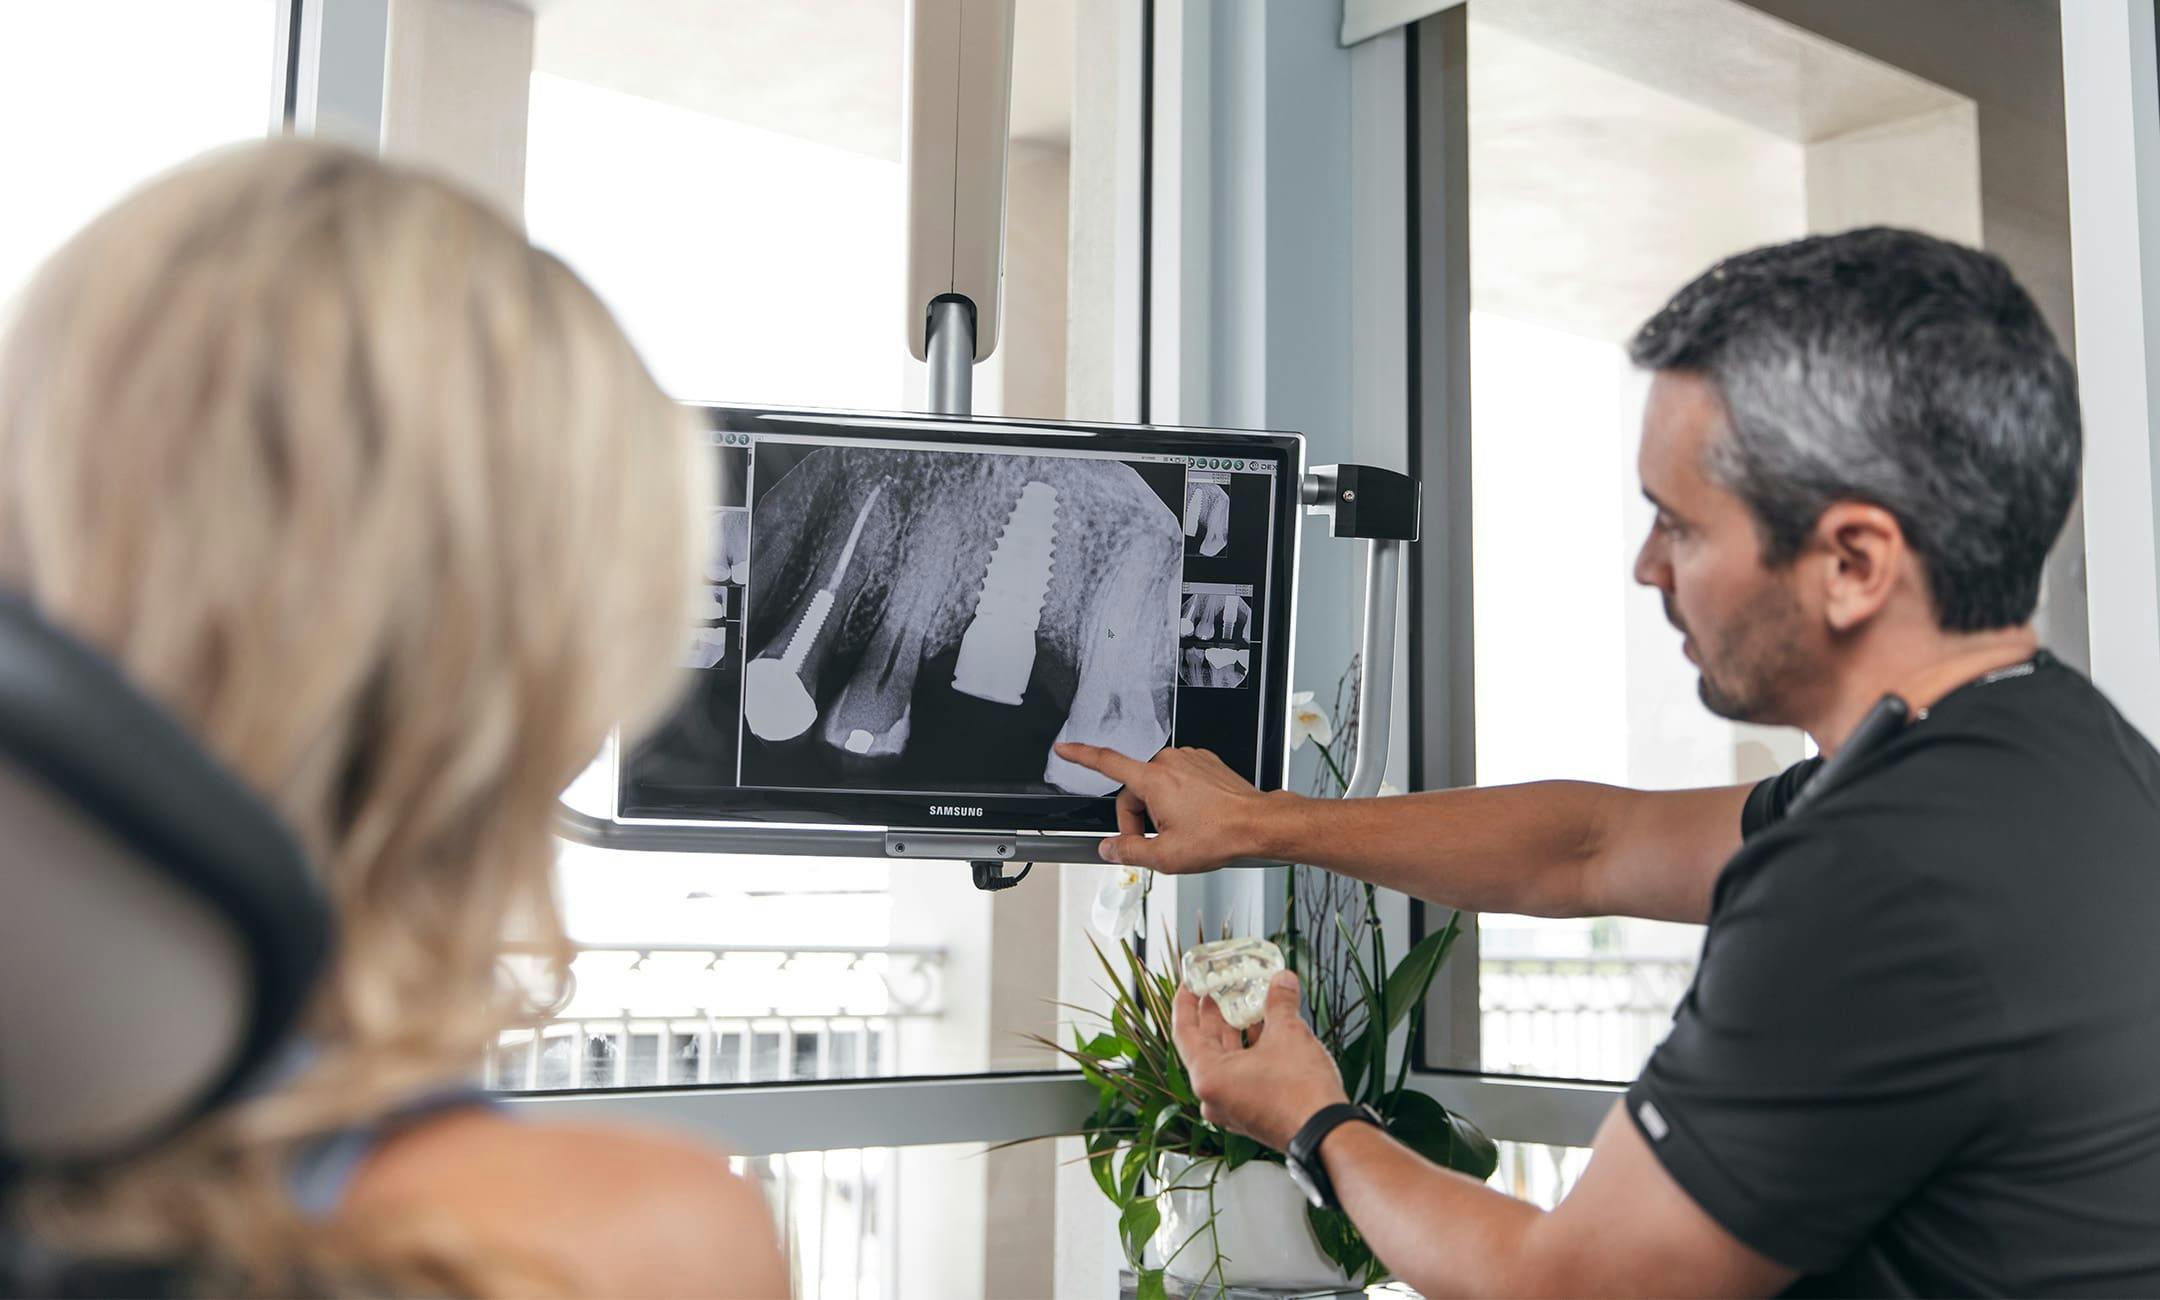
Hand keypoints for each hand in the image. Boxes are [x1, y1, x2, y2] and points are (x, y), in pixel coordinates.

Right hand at [1050, 742, 1291, 871]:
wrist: (1258, 824)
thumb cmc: (1220, 836)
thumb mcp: (1167, 856)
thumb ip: (1130, 851)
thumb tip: (1109, 849)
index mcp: (1154, 780)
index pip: (1106, 762)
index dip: (1080, 755)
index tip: (1064, 748)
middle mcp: (1169, 762)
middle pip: (1134, 790)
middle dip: (1139, 818)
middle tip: (1158, 843)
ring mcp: (1189, 759)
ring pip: (1158, 786)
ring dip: (1160, 809)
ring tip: (1183, 831)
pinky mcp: (1205, 762)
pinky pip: (1179, 780)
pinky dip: (1180, 799)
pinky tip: (1196, 818)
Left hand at [1172, 971, 1347, 1151]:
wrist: (1329, 1134)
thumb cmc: (1302, 1095)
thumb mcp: (1288, 1033)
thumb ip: (1280, 1002)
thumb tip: (1282, 982)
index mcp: (1208, 1077)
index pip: (1184, 1031)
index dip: (1186, 1001)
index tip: (1190, 983)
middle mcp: (1214, 1096)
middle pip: (1205, 1045)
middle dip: (1216, 1015)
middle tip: (1220, 989)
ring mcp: (1233, 1108)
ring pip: (1227, 1061)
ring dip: (1237, 1032)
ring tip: (1247, 1005)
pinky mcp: (1253, 1114)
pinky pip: (1243, 1075)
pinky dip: (1251, 1052)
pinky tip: (1267, 1033)